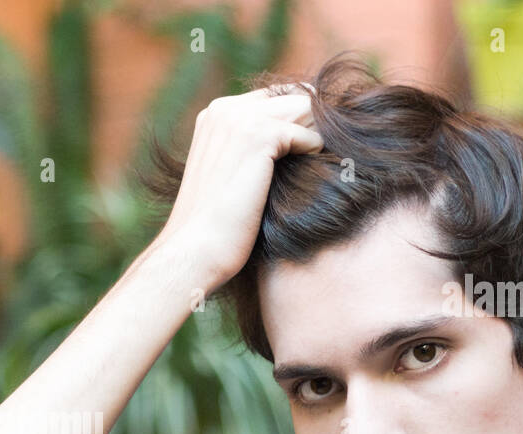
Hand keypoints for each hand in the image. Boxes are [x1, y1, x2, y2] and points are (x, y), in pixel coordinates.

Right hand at [155, 84, 322, 291]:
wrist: (195, 248)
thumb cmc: (213, 226)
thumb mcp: (227, 175)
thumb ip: (248, 150)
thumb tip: (294, 141)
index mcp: (215, 115)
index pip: (274, 98)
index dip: (298, 120)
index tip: (311, 147)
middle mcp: (224, 109)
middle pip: (293, 96)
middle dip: (314, 123)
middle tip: (327, 154)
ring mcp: (240, 119)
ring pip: (304, 109)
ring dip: (319, 135)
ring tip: (324, 162)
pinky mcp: (259, 136)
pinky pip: (309, 133)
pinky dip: (315, 152)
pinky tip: (311, 172)